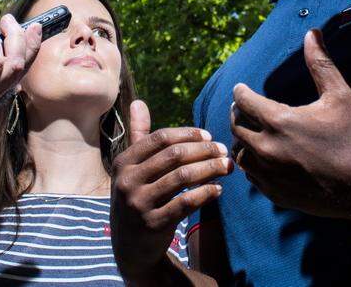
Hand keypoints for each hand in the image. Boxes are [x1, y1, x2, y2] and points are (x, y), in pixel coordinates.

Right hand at [110, 100, 229, 284]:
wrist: (130, 248)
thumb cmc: (137, 198)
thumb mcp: (131, 169)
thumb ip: (138, 135)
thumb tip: (138, 102)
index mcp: (123, 162)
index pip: (160, 139)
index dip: (187, 134)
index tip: (208, 135)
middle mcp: (127, 181)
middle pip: (173, 156)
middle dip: (203, 150)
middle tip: (223, 150)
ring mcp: (139, 204)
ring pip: (182, 178)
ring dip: (210, 169)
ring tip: (227, 166)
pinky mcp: (153, 224)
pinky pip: (186, 203)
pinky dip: (206, 194)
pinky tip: (219, 190)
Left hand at [230, 29, 350, 223]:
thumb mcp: (340, 94)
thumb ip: (320, 63)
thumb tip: (312, 33)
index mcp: (279, 122)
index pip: (244, 102)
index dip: (241, 92)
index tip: (241, 88)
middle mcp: (268, 149)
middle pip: (237, 127)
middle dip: (238, 114)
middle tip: (243, 108)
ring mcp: (270, 175)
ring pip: (241, 154)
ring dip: (243, 141)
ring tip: (250, 132)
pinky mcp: (276, 194)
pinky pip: (253, 177)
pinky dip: (253, 164)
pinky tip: (261, 158)